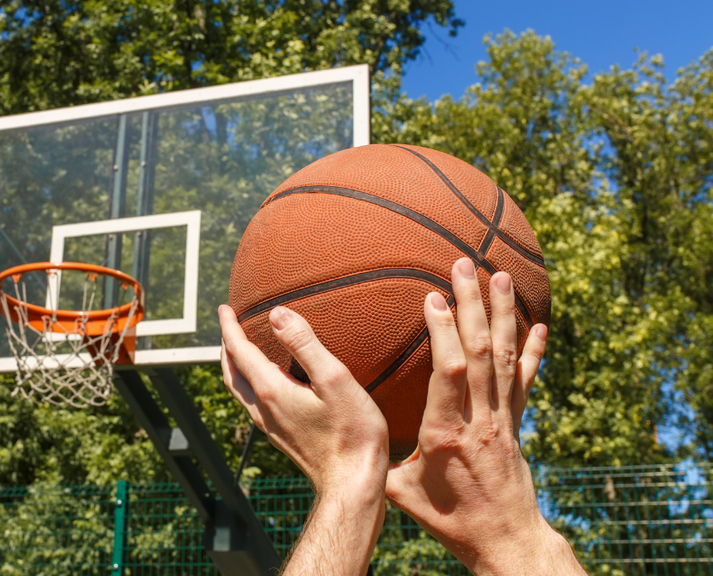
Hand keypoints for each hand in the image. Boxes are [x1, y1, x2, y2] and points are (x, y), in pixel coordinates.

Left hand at [219, 304, 388, 574]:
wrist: (353, 484)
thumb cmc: (352, 433)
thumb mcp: (334, 379)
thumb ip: (305, 344)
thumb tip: (276, 314)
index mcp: (271, 391)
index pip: (239, 352)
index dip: (229, 327)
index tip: (224, 308)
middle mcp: (264, 409)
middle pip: (232, 373)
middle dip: (227, 346)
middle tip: (229, 324)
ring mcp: (271, 426)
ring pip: (240, 390)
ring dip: (235, 366)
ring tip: (241, 349)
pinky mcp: (283, 437)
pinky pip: (254, 402)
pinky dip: (250, 382)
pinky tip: (269, 382)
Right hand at [385, 257, 584, 574]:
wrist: (505, 540)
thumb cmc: (448, 520)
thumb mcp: (402, 492)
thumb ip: (381, 460)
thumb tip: (348, 433)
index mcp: (446, 432)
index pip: (451, 372)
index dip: (445, 332)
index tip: (433, 297)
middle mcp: (480, 418)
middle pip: (481, 352)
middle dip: (473, 305)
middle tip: (466, 265)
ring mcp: (502, 418)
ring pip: (506, 357)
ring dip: (504, 313)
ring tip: (501, 276)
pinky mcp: (516, 423)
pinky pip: (526, 380)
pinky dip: (533, 350)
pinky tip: (538, 324)